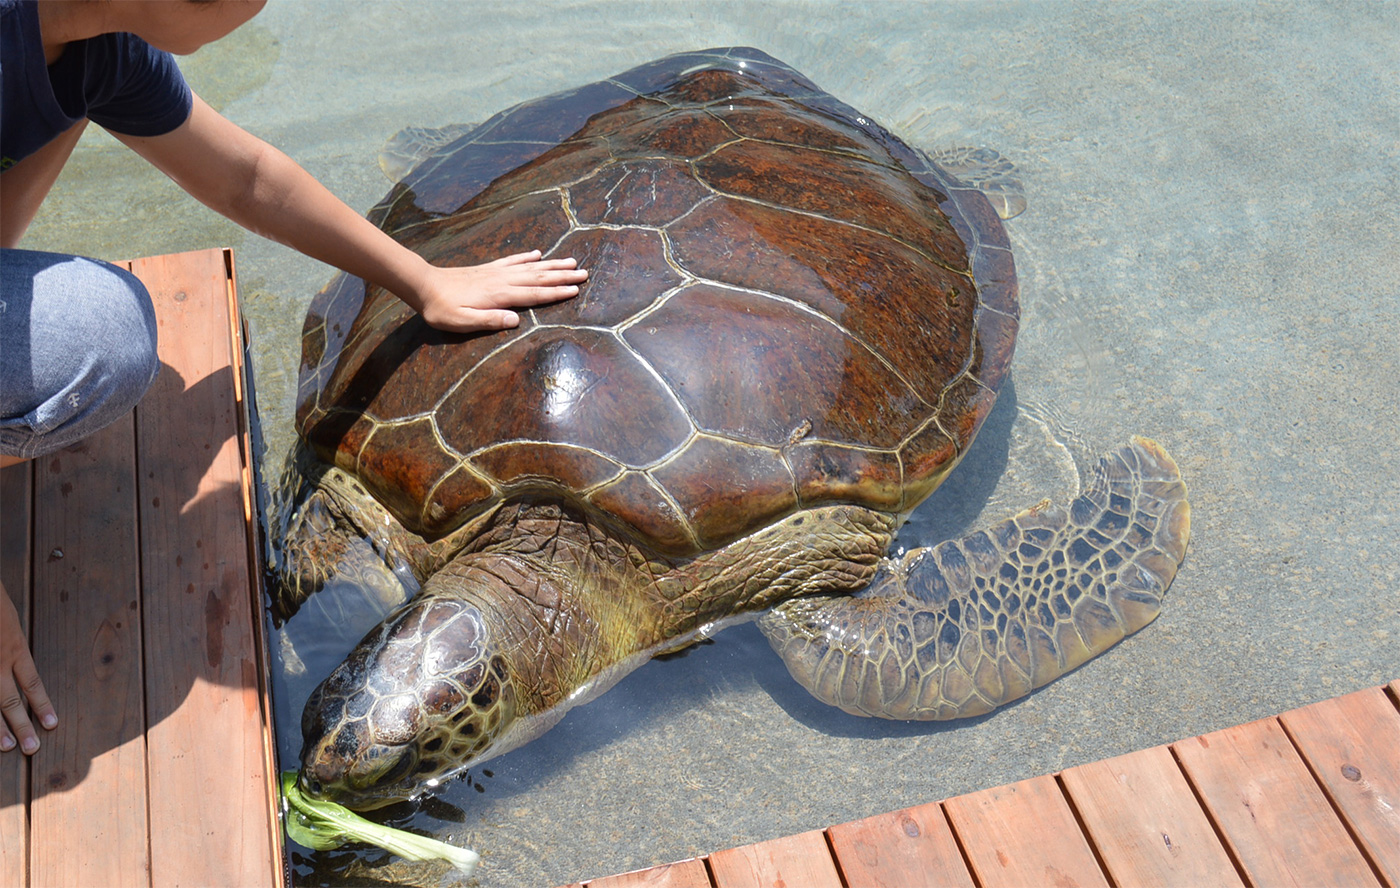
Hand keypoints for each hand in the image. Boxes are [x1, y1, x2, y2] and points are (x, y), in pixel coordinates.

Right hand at [1, 581, 54, 753]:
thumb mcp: (8, 620)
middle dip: (21, 726)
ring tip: (4, 748)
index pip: (31, 682)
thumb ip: (11, 645)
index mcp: (14, 647)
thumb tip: (16, 666)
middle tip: (32, 749)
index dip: (41, 704)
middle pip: (8, 700)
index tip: (52, 724)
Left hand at [410, 251, 586, 332]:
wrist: (423, 285)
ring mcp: (496, 273)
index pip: (534, 295)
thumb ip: (488, 321)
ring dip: (551, 265)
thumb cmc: (441, 309)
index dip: (556, 293)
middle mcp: (502, 280)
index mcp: (499, 295)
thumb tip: (515, 321)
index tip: (576, 290)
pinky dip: (527, 257)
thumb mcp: (461, 322)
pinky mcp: (488, 269)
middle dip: (562, 276)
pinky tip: (537, 254)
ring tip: (570, 262)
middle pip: (538, 278)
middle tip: (585, 273)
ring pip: (530, 267)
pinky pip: (512, 261)